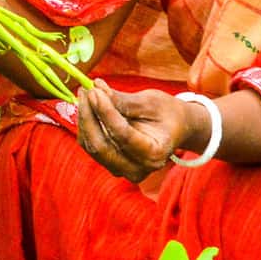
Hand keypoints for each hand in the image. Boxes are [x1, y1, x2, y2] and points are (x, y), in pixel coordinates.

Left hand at [76, 86, 204, 181]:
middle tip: (85, 90)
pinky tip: (88, 105)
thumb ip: (123, 100)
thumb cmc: (167, 113)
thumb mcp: (151, 102)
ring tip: (86, 92)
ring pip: (91, 146)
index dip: (105, 112)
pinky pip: (90, 145)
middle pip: (101, 146)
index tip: (95, 91)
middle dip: (89, 116)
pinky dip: (86, 124)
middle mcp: (138, 169)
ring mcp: (122, 170)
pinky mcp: (110, 164)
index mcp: (155, 155)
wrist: (176, 129)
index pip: (123, 136)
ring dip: (84, 118)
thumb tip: (97, 89)